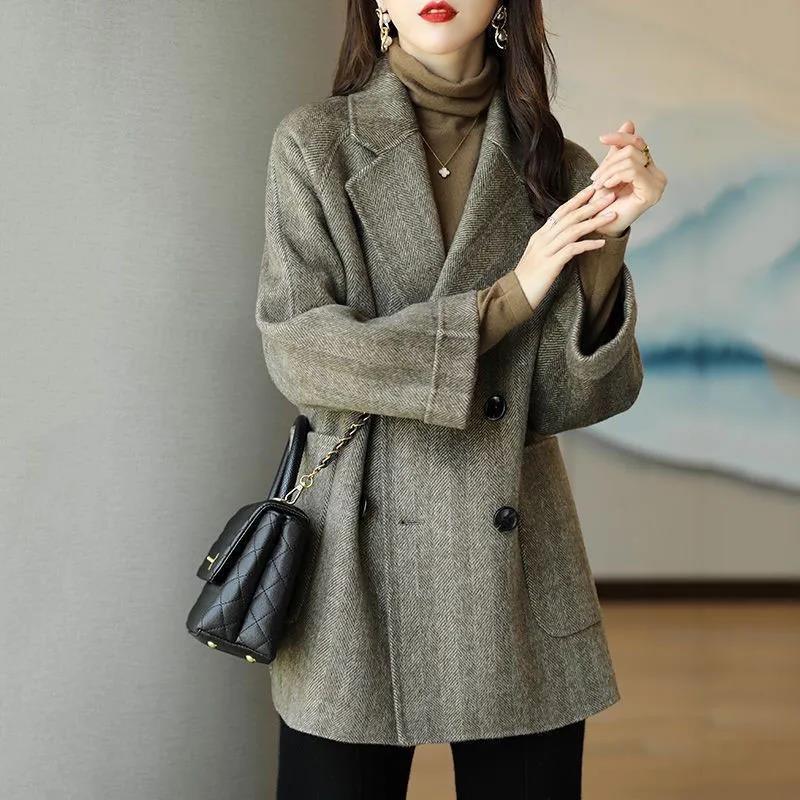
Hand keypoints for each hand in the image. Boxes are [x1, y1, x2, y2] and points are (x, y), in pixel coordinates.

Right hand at [514, 185, 617, 310]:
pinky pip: (572, 250)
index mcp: (540, 235)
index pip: (561, 211)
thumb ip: (551, 244)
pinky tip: (601, 243)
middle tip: (610, 196)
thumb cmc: (529, 278)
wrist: (515, 294)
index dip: (578, 199)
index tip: (593, 190)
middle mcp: (543, 239)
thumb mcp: (538, 255)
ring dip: (594, 221)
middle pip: (570, 217)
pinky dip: (588, 245)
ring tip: (612, 215)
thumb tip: (566, 238)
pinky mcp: (550, 264)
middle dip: (592, 205)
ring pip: (573, 230)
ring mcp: (546, 251)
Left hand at [588, 120, 666, 235]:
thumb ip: (618, 150)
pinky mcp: (652, 193)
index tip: (602, 138)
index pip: (638, 143)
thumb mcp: (610, 171)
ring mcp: (657, 185)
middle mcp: (658, 176)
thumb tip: (629, 122)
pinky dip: (615, 176)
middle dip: (609, 162)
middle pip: (633, 150)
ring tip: (599, 184)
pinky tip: (606, 186)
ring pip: (631, 159)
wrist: (600, 228)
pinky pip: (632, 171)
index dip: (620, 137)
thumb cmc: (603, 202)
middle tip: (595, 178)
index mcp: (650, 169)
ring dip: (608, 171)